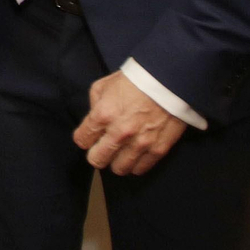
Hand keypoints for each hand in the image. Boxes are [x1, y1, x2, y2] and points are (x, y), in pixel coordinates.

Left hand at [72, 70, 186, 174]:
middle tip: (103, 147)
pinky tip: (136, 154)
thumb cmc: (133, 80)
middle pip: (97, 160)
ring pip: (119, 169)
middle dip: (97, 154)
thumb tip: (94, 122)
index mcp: (103, 115)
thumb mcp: (103, 85)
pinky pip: (141, 169)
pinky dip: (136, 164)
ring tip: (121, 152)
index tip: (90, 136)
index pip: (82, 140)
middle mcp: (119, 133)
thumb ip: (94, 105)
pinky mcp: (158, 149)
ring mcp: (140, 144)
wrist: (167, 80)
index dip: (84, 138)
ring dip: (117, 161)